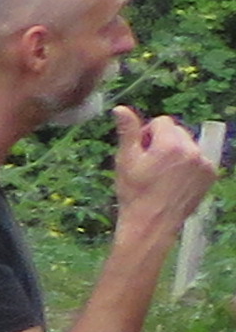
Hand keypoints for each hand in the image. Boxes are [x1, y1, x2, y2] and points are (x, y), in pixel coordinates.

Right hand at [114, 105, 222, 236]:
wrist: (152, 223)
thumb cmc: (134, 193)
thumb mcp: (125, 160)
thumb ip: (128, 131)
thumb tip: (120, 109)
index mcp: (170, 144)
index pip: (161, 122)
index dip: (147, 134)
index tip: (140, 152)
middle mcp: (192, 150)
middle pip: (177, 132)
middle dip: (163, 142)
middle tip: (150, 165)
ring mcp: (204, 163)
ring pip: (188, 145)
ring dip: (176, 153)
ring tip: (163, 175)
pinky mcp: (210, 175)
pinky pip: (198, 159)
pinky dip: (188, 165)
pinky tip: (175, 181)